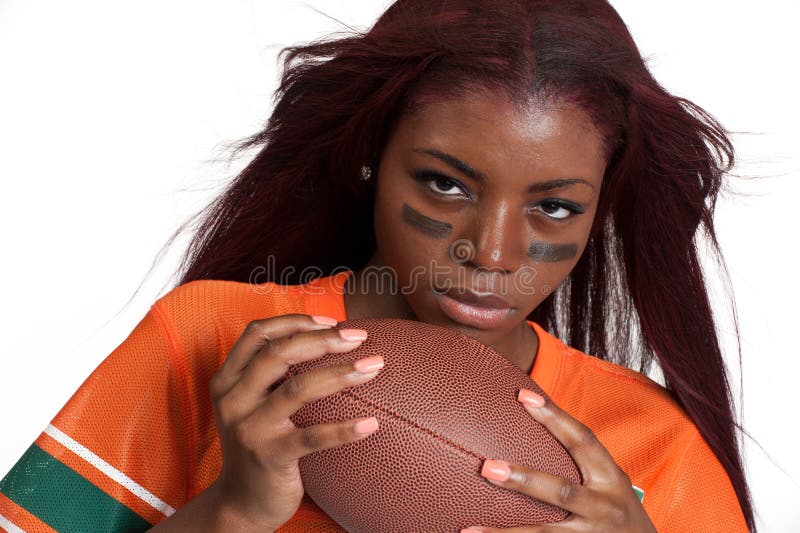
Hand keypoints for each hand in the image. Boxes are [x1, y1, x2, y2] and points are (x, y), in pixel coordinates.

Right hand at [207, 314, 384, 530]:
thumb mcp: (252, 403)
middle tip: (360, 338)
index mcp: (228, 380)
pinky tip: (371, 424)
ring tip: (373, 367)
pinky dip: (344, 430)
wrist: (241, 503)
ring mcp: (249, 429)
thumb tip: (328, 336)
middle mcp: (233, 400)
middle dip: (323, 340)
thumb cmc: (258, 443)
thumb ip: (272, 373)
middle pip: (279, 354)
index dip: (295, 321)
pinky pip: (312, 437)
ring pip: (297, 388)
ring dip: (340, 373)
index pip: (257, 334)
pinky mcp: (269, 457)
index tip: (332, 321)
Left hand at [461, 389, 655, 532]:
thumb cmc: (619, 512)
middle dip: (525, 480)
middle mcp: (604, 508)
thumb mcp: (611, 483)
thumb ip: (580, 462)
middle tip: (487, 468)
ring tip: (468, 530)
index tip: (523, 396)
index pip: (583, 440)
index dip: (555, 417)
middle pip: (562, 492)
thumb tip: (530, 421)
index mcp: (611, 479)